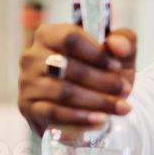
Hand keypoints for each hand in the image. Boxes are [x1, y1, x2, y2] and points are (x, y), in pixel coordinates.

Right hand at [18, 24, 135, 136]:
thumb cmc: (102, 72)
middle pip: (68, 67)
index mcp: (50, 34)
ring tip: (121, 107)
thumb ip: (124, 42)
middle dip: (102, 81)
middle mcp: (32, 56)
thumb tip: (116, 44)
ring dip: (96, 101)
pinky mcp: (28, 107)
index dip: (96, 53)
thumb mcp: (118, 54)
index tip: (118, 67)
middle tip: (125, 90)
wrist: (89, 103)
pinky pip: (54, 113)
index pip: (70, 38)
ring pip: (63, 92)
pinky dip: (80, 118)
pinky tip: (101, 120)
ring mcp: (27, 82)